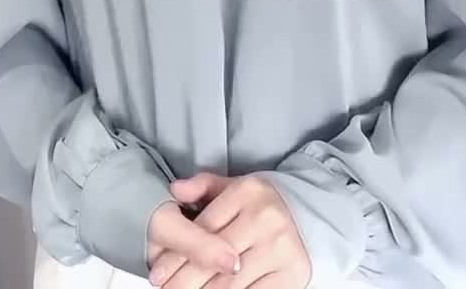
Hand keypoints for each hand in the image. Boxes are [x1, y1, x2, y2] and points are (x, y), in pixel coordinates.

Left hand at [147, 172, 311, 288]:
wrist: (307, 217)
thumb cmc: (260, 205)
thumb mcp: (234, 187)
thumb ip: (203, 186)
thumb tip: (175, 190)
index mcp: (249, 191)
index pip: (204, 229)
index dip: (177, 255)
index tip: (157, 274)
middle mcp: (266, 218)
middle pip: (214, 260)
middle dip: (184, 281)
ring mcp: (281, 248)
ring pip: (230, 283)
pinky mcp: (292, 274)